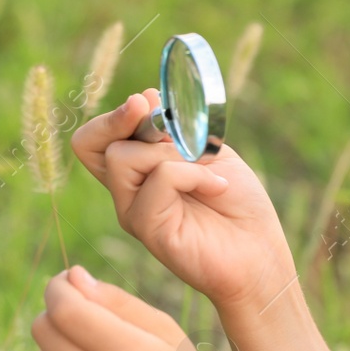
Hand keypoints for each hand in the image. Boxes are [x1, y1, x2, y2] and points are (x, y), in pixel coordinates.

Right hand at [71, 88, 298, 313]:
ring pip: (122, 156)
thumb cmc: (238, 203)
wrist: (260, 252)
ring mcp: (134, 211)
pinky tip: (217, 186)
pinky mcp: (148, 229)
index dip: (113, 116)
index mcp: (138, 170)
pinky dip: (193, 173)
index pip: (95, 139)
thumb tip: (144, 98)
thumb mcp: (207, 151)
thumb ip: (174, 130)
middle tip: (151, 112)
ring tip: (206, 168)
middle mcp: (128, 191)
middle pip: (89, 144)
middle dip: (118, 119)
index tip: (148, 100)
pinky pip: (160, 179)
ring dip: (170, 150)